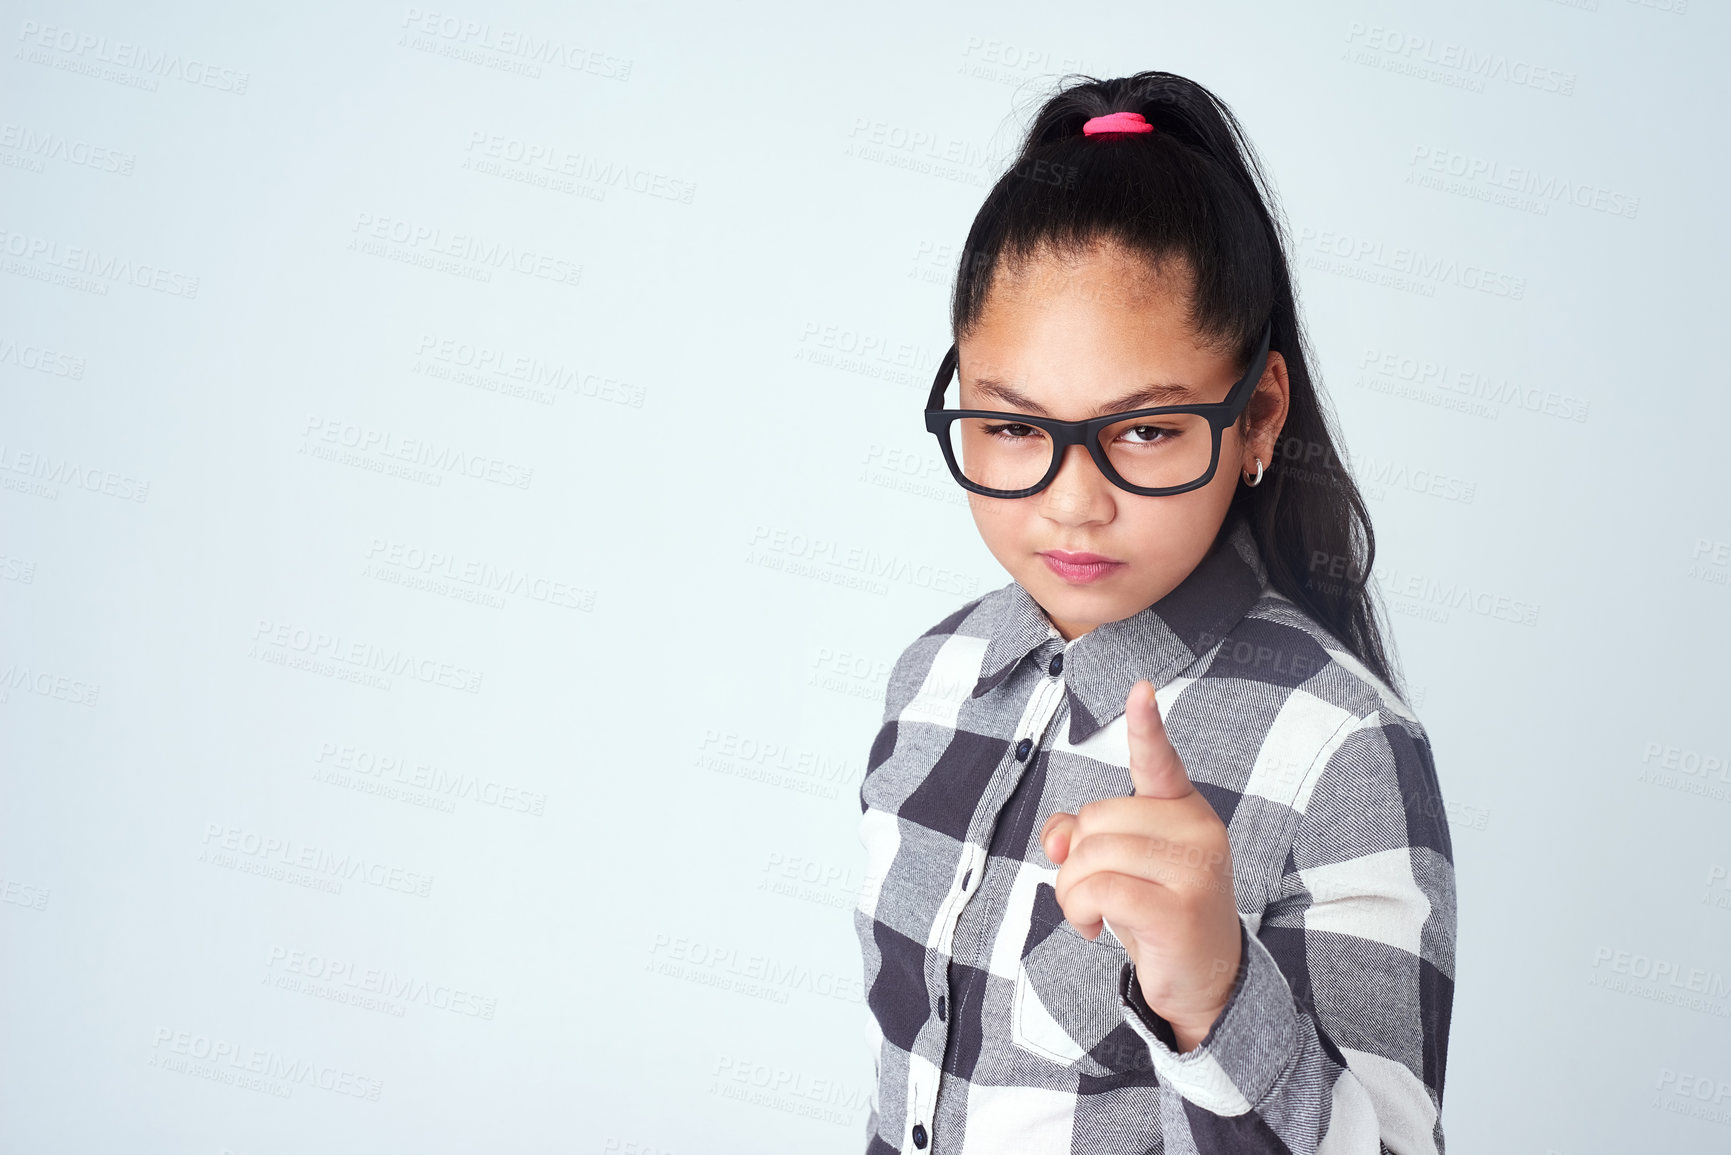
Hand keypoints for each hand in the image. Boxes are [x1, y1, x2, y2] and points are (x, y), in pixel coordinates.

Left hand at [1038, 679, 1241, 1051]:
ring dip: (1072, 892)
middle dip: (1076, 861)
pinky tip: (1094, 929)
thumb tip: (1059, 839)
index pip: (1160, 761)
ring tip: (1093, 914)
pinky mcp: (1178, 909)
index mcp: (1184, 809)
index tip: (1140, 688)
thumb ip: (1083, 835)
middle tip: (1093, 894)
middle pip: (1096, 819)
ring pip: (1091, 855)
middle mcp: (1197, 829)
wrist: (1204, 979)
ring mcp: (1193, 868)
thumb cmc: (1156, 909)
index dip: (1146, 725)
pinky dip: (1080, 910)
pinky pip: (1099, 889)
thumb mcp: (1119, 864)